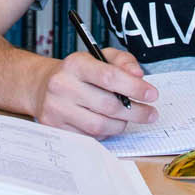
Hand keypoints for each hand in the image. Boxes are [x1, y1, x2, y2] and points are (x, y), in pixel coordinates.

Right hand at [35, 48, 158, 138]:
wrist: (42, 87)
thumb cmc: (79, 73)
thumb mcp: (100, 57)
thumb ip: (123, 61)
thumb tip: (138, 76)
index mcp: (75, 64)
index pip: (109, 76)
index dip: (134, 87)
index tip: (152, 94)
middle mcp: (62, 85)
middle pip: (108, 105)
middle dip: (136, 112)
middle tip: (150, 113)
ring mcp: (56, 109)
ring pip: (100, 125)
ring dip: (121, 124)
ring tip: (128, 118)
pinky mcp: (55, 128)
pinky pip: (90, 137)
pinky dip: (105, 132)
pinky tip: (107, 123)